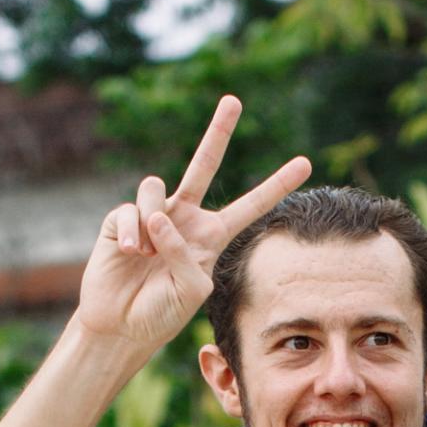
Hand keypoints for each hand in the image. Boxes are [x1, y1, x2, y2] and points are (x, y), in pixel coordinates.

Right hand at [73, 98, 309, 361]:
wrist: (120, 325)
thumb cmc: (160, 313)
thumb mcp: (191, 291)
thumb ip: (186, 254)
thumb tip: (161, 215)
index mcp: (212, 237)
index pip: (250, 207)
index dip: (276, 186)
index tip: (305, 163)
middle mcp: (185, 218)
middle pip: (204, 165)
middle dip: (218, 131)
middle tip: (234, 101)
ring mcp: (153, 215)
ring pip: (156, 187)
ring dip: (152, 220)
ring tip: (145, 253)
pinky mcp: (122, 219)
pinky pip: (131, 209)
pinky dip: (132, 231)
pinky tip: (131, 252)